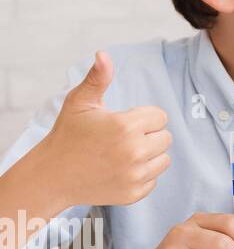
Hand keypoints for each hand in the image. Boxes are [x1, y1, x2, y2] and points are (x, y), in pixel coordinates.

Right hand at [39, 51, 170, 209]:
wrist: (52, 176)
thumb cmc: (68, 136)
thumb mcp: (80, 103)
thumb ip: (97, 78)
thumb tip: (103, 54)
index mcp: (125, 126)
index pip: (160, 116)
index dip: (144, 117)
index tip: (124, 122)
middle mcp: (134, 152)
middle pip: (166, 137)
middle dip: (148, 135)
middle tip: (123, 139)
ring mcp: (134, 176)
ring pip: (164, 159)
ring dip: (150, 155)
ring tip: (123, 153)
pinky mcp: (133, 194)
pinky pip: (154, 179)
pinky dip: (142, 175)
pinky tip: (120, 170)